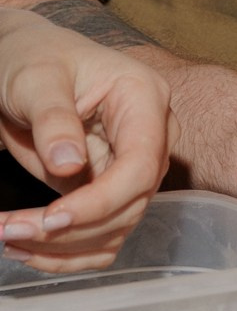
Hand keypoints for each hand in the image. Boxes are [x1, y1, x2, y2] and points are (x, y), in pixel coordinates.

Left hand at [0, 10, 172, 273]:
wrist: (25, 61)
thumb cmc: (33, 57)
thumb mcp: (35, 79)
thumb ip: (54, 118)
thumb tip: (69, 166)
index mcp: (144, 99)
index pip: (141, 164)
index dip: (102, 200)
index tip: (51, 219)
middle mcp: (150, 137)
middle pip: (131, 204)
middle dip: (71, 229)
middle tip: (9, 231)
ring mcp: (132, 168)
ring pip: (116, 229)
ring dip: (63, 247)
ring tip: (8, 238)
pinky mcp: (109, 191)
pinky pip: (100, 236)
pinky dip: (65, 253)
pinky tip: (25, 247)